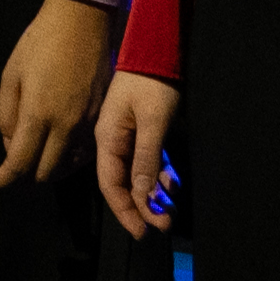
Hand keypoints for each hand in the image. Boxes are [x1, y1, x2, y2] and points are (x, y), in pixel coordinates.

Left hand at [0, 0, 117, 190]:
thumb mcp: (10, 76)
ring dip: (48, 169)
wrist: (82, 21)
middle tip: (13, 168)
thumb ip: (6, 115)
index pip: (19, 163)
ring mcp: (87, 123)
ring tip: (34, 159)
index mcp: (38, 114)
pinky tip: (58, 148)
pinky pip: (85, 152)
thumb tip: (11, 144)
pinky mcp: (100, 117)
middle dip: (25, 177)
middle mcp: (66, 125)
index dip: (4, 179)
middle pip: (45, 172)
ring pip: (67, 166)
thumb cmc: (40, 43)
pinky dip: (69, 159)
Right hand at [93, 72, 180, 239]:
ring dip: (152, 194)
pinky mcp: (142, 131)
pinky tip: (172, 183)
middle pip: (123, 184)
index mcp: (108, 138)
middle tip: (163, 225)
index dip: (125, 211)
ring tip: (170, 209)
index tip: (142, 233)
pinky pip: (147, 161)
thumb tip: (142, 195)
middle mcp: (113, 141)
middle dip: (142, 207)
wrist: (157, 47)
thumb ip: (145, 159)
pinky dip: (159, 175)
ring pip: (137, 175)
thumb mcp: (152, 122)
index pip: (111, 184)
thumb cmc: (153, 81)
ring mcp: (127, 136)